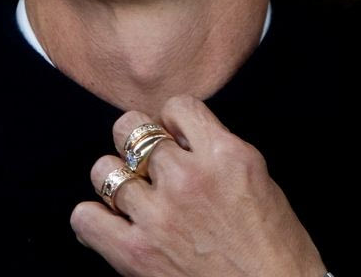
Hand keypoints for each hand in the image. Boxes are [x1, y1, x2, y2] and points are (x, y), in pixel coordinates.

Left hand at [69, 95, 326, 276]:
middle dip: (135, 141)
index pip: (177, 105)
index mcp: (224, 154)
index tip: (175, 138)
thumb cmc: (275, 246)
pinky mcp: (136, 253)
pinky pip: (86, 218)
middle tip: (146, 162)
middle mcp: (187, 178)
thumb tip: (178, 138)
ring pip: (104, 170)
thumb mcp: (256, 178)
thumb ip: (215, 150)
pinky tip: (112, 224)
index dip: (171, 121)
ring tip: (131, 195)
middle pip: (130, 129)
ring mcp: (158, 215)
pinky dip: (93, 219)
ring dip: (116, 180)